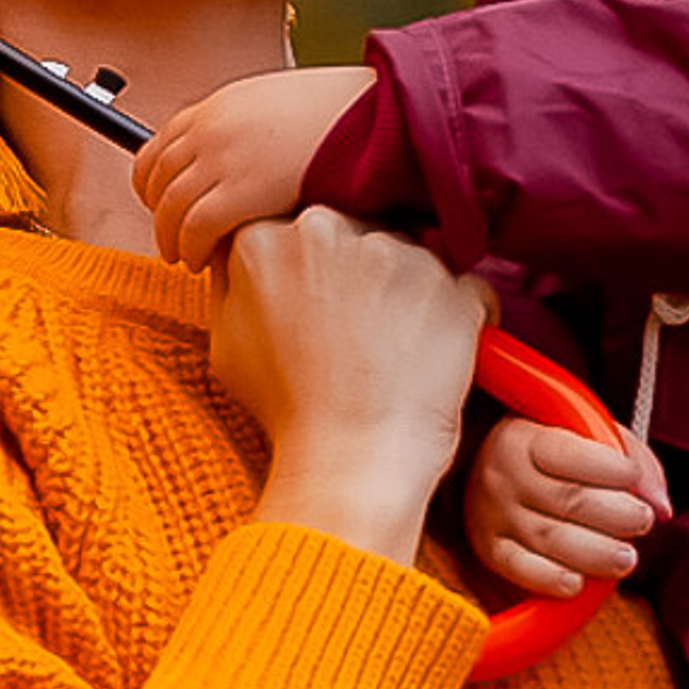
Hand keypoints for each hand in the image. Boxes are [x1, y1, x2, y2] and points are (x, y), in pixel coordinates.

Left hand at [137, 67, 377, 267]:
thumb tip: (250, 155)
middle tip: (168, 235)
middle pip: (157, 178)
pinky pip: (195, 227)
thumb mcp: (280, 105)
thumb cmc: (342, 113)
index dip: (150, 180)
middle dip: (157, 212)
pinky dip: (191, 248)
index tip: (157, 199)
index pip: (159, 144)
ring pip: (169, 207)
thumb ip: (252, 129)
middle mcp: (212, 130)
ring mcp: (222, 159)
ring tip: (182, 256)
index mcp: (220, 106)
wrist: (374, 112)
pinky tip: (202, 260)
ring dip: (170, 237)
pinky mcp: (240, 191)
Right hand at [211, 208, 491, 565]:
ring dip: (405, 291)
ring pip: (406, 254)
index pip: (294, 228)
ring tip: (392, 353)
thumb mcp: (226, 342)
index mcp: (264, 238)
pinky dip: (456, 316)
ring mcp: (395, 251)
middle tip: (356, 334)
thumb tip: (242, 250)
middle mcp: (328, 229)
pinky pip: (461, 287)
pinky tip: (433, 356)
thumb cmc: (286, 412)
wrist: (352, 460)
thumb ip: (234, 280)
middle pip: (351, 229)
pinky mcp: (451, 282)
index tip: (317, 309)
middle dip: (358, 272)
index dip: (309, 271)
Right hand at [464, 413, 671, 597]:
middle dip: (615, 515)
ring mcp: (496, 517)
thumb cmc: (547, 452)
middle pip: (567, 500)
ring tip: (626, 558)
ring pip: (549, 539)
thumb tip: (661, 504)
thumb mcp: (584, 434)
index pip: (570, 455)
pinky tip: (579, 584)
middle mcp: (506, 477)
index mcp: (527, 440)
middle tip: (643, 521)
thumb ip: (631, 457)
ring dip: (596, 553)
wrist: (482, 468)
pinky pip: (521, 570)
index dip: (611, 469)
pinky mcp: (492, 551)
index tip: (635, 477)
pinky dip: (551, 580)